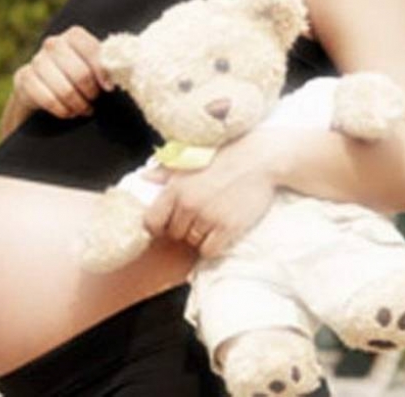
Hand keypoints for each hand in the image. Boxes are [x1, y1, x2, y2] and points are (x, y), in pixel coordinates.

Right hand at [12, 26, 113, 119]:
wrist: (44, 95)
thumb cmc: (78, 82)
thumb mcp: (94, 71)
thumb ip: (106, 67)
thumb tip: (123, 72)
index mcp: (74, 36)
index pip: (91, 49)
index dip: (101, 71)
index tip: (108, 89)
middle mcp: (53, 44)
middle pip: (80, 73)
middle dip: (90, 93)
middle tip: (93, 101)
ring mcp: (37, 60)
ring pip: (64, 89)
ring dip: (77, 105)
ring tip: (83, 109)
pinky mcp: (23, 78)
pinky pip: (48, 99)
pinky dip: (62, 110)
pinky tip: (67, 112)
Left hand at [144, 132, 285, 257]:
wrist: (261, 159)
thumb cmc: (226, 156)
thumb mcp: (192, 160)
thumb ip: (165, 172)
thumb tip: (143, 177)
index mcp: (176, 187)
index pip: (151, 221)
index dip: (157, 227)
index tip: (166, 225)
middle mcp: (188, 204)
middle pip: (174, 233)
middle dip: (183, 229)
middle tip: (198, 218)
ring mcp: (208, 217)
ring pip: (193, 242)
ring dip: (200, 236)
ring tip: (211, 221)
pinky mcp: (228, 227)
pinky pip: (209, 250)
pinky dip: (213, 246)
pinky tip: (220, 233)